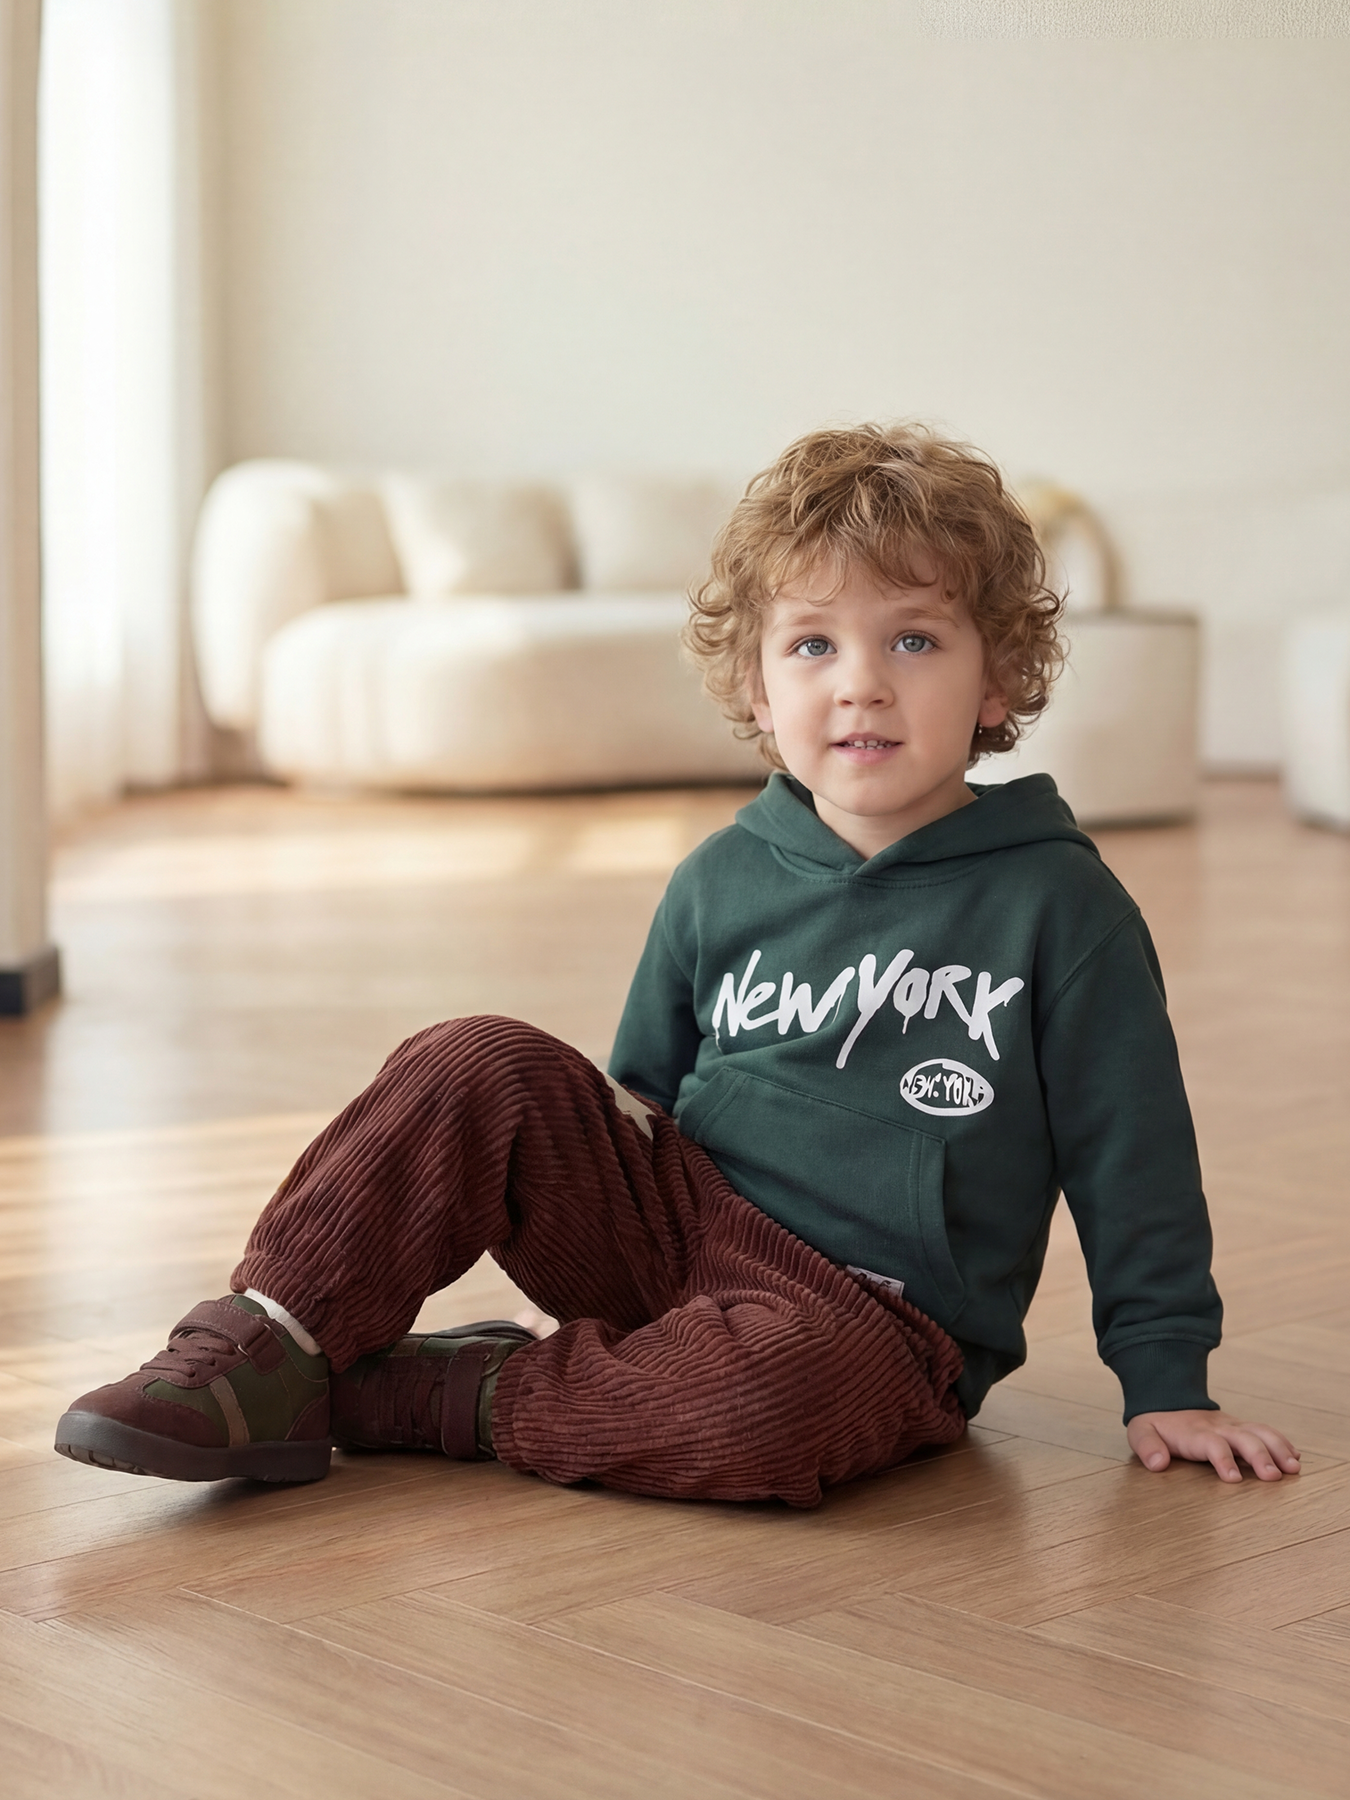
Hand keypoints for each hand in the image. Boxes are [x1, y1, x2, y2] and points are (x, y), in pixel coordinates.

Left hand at [1127, 1409, 1299, 1482]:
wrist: (1166, 1398)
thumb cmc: (1156, 1424)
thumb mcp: (1141, 1433)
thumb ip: (1147, 1448)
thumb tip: (1158, 1464)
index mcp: (1194, 1432)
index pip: (1212, 1444)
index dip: (1223, 1460)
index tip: (1234, 1479)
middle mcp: (1217, 1427)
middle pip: (1243, 1438)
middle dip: (1260, 1456)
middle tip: (1274, 1477)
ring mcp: (1232, 1425)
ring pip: (1260, 1432)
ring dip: (1278, 1449)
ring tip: (1293, 1468)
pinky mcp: (1241, 1427)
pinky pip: (1265, 1431)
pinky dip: (1282, 1442)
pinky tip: (1294, 1457)